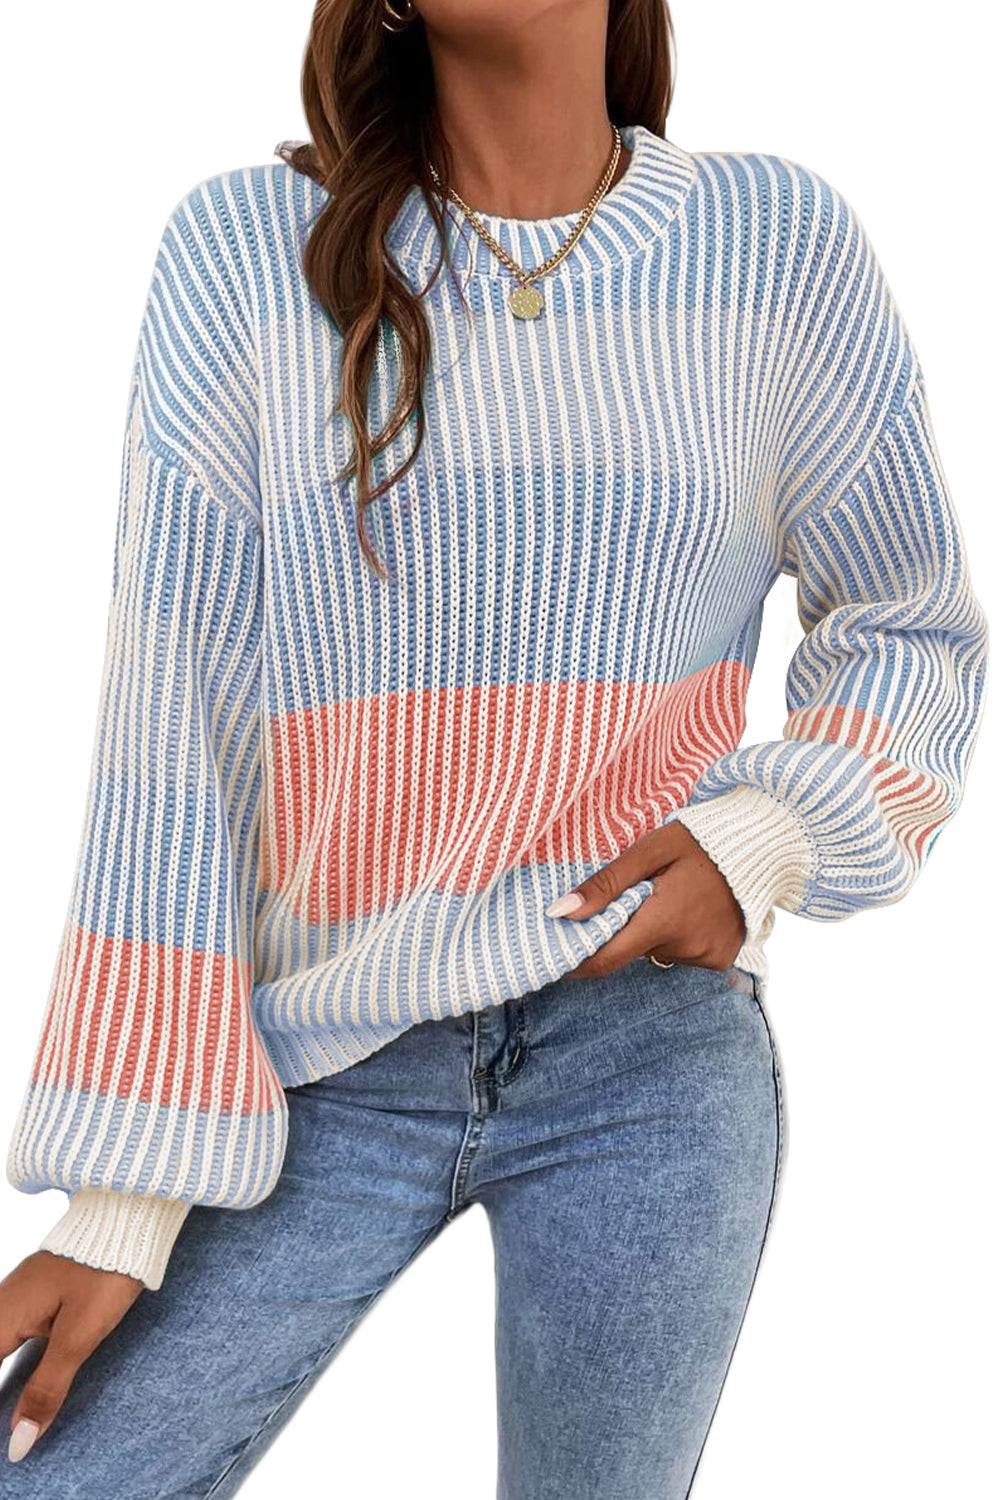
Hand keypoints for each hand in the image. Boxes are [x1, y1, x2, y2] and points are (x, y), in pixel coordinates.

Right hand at [1, 1250, 143, 1462]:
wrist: (129, 1218)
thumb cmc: (105, 1273)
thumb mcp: (79, 1337)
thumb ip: (47, 1388)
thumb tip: (18, 1442)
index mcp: (2, 1316)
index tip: (3, 1438)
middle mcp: (1, 1305)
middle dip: (0, 1390)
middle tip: (13, 1432)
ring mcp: (16, 1296)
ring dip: (2, 1379)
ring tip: (12, 1409)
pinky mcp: (35, 1293)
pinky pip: (6, 1333)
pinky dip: (6, 1361)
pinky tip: (18, 1379)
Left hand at [550, 822, 746, 980]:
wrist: (762, 846)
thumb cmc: (700, 842)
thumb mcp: (649, 851)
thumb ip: (604, 884)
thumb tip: (560, 913)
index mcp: (663, 920)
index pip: (606, 958)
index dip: (578, 961)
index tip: (558, 955)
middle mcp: (686, 947)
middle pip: (632, 952)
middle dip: (620, 930)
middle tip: (629, 897)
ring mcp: (706, 957)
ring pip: (655, 952)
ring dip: (650, 931)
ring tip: (669, 896)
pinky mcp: (720, 960)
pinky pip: (682, 955)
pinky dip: (676, 937)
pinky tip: (689, 910)